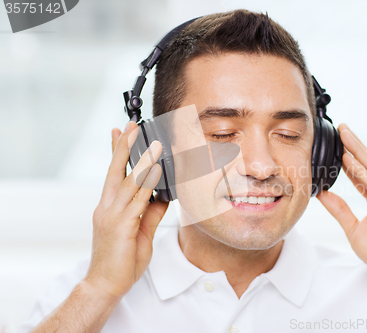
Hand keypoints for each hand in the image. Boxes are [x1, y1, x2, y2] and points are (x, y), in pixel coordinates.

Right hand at [84, 121, 168, 297]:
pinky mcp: (121, 226)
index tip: (119, 131)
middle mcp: (107, 207)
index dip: (116, 152)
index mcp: (109, 207)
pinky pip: (137, 200)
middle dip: (123, 146)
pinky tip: (156, 170)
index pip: (113, 174)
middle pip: (115, 170)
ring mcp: (112, 215)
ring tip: (153, 142)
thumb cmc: (121, 260)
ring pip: (128, 181)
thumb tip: (163, 195)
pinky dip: (147, 183)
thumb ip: (150, 212)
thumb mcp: (139, 232)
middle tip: (131, 124)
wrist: (105, 285)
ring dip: (141, 160)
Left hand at [316, 123, 366, 281]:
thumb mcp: (353, 227)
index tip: (339, 144)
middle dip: (355, 145)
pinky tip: (349, 158)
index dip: (351, 157)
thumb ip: (340, 209)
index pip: (363, 172)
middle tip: (342, 128)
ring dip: (357, 149)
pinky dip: (360, 170)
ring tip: (344, 133)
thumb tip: (323, 194)